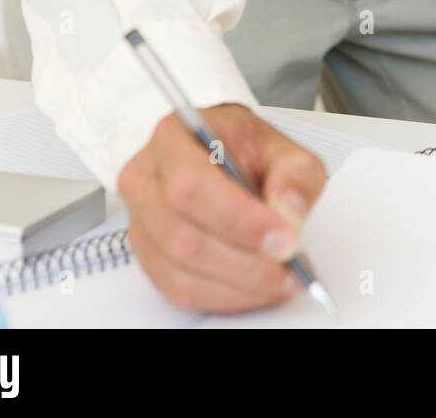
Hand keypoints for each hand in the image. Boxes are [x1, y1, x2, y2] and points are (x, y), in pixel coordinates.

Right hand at [117, 103, 326, 312]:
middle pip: (182, 236)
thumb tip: (289, 214)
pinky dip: (225, 297)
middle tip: (291, 268)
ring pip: (179, 271)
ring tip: (283, 279)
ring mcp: (140, 222)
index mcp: (174, 137)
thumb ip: (295, 176)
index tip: (285, 240)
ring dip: (239, 285)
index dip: (238, 220)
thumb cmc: (246, 150)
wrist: (224, 156)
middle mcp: (145, 179)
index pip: (191, 185)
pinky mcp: (147, 257)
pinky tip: (258, 288)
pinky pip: (179, 290)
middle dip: (244, 262)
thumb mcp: (284, 148)